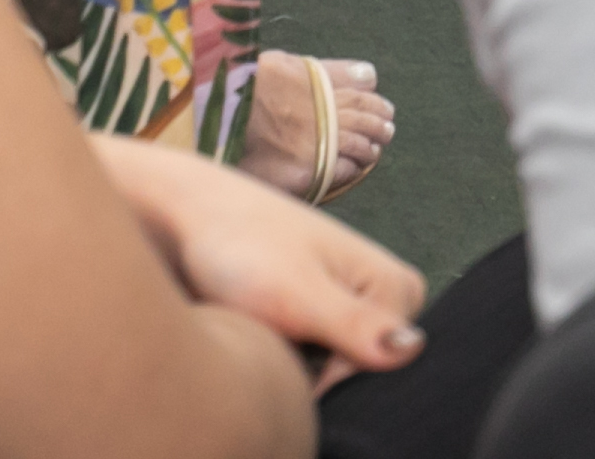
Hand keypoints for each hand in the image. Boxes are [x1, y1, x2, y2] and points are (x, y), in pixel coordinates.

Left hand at [89, 136, 427, 388]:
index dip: (326, 376)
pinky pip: (311, 365)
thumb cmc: (239, 245)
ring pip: (332, 375)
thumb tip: (412, 348)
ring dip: (294, 367)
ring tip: (260, 326)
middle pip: (362, 376)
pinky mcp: (315, 317)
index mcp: (397, 286)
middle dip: (314, 371)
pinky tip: (257, 332)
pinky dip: (283, 361)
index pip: (376, 374)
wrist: (183, 218)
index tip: (284, 343)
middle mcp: (381, 300)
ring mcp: (348, 309)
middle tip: (269, 328)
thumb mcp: (296, 292)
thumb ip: (355, 324)